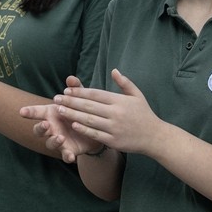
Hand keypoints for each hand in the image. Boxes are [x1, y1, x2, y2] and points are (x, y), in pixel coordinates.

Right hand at [23, 75, 104, 162]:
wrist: (95, 129)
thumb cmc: (80, 111)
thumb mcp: (80, 99)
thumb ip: (75, 89)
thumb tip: (71, 78)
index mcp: (51, 114)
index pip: (36, 112)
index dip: (29, 112)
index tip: (22, 111)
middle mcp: (52, 128)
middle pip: (38, 130)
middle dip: (40, 128)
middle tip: (46, 124)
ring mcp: (59, 140)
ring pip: (50, 143)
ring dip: (53, 141)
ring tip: (60, 137)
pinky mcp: (69, 150)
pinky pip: (65, 155)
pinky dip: (67, 156)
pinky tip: (70, 156)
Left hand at [46, 69, 165, 156]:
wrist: (154, 137)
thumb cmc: (144, 114)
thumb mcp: (137, 95)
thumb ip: (124, 83)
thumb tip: (113, 70)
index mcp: (120, 101)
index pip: (96, 94)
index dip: (80, 91)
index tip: (67, 89)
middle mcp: (116, 113)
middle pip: (89, 106)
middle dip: (71, 101)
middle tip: (57, 98)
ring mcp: (114, 128)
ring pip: (89, 120)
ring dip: (72, 114)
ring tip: (60, 110)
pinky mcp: (114, 141)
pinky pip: (95, 134)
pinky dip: (83, 129)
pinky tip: (72, 124)